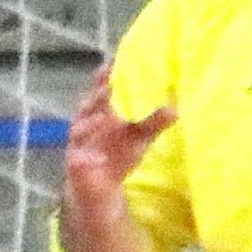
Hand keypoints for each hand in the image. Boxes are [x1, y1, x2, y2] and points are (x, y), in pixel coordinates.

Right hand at [61, 69, 175, 215]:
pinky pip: (79, 161)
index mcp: (99, 115)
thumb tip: (176, 107)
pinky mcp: (75, 165)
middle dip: (94, 100)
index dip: (101, 80)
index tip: (108, 64)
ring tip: (102, 119)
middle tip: (105, 89)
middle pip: (86, 109)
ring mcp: (77, 145)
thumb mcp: (140, 138)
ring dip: (89, 126)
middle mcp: (84, 126)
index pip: (99, 94)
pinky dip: (87, 159)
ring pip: (79, 132)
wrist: (99, 186)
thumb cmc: (117, 155)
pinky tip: (96, 159)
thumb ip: (154, 123)